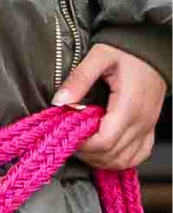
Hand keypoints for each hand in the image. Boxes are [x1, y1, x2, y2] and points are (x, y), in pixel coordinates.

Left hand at [55, 42, 165, 175]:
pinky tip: (104, 151)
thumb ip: (79, 79)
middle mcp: (141, 122)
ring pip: (125, 160)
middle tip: (69, 139)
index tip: (66, 134)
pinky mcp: (149, 129)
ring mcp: (147, 128)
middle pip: (113, 155)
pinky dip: (120, 159)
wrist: (152, 52)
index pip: (105, 141)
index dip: (83, 144)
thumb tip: (59, 101)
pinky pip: (138, 155)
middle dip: (87, 153)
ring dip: (102, 160)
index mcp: (128, 106)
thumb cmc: (127, 53)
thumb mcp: (99, 57)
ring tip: (83, 145)